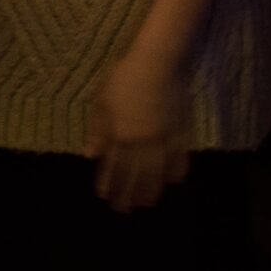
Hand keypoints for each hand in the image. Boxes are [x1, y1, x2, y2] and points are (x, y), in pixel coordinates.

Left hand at [85, 50, 189, 211]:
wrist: (158, 61)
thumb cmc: (124, 76)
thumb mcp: (101, 101)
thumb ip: (97, 129)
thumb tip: (90, 155)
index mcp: (119, 134)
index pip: (112, 167)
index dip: (109, 185)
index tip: (106, 198)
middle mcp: (141, 141)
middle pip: (135, 174)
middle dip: (128, 194)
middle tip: (125, 209)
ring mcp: (163, 136)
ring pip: (157, 170)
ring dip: (151, 189)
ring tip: (147, 203)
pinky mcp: (181, 129)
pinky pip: (180, 154)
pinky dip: (177, 169)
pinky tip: (174, 180)